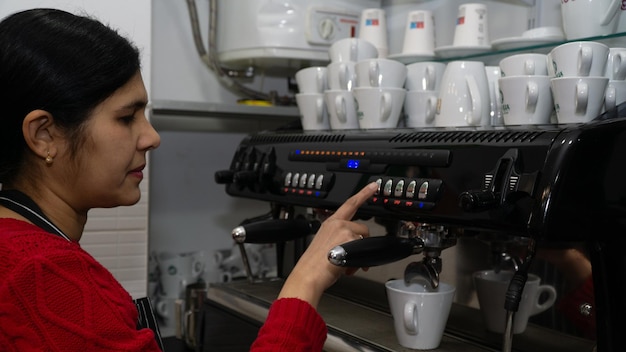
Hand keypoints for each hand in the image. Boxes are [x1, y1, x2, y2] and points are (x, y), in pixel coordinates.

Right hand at [277, 182, 377, 307]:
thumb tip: (351, 245)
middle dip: (360, 243)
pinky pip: (363, 250)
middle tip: (351, 256)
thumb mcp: (324, 243)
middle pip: (361, 228)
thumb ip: (339, 238)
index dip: (363, 193)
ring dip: (359, 254)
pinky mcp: (351, 239)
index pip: (350, 203)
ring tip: (345, 265)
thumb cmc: (314, 264)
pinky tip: (346, 266)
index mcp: (330, 222)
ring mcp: (344, 230)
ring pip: (363, 240)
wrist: (309, 274)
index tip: (373, 186)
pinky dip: (358, 261)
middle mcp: (337, 223)